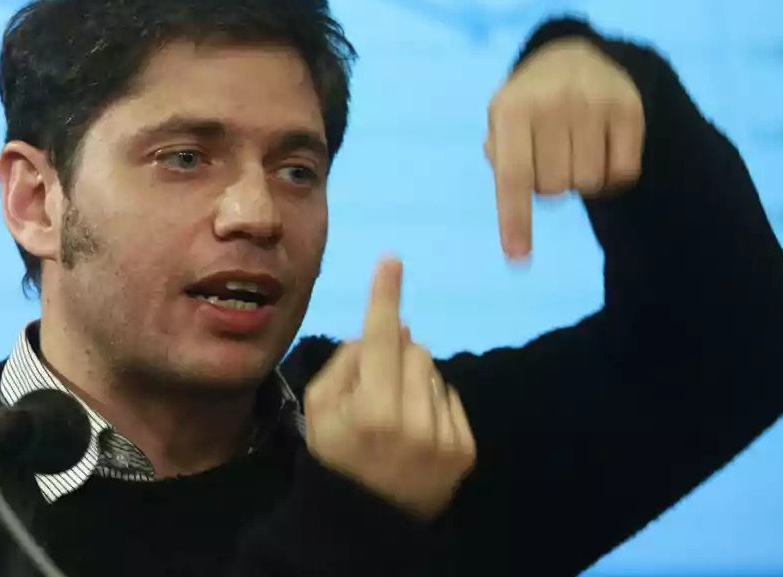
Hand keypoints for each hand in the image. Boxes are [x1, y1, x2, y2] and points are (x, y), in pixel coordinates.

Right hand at [303, 258, 476, 520]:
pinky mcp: (465, 450)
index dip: (385, 296)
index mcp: (370, 409)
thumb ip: (346, 363)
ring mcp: (443, 436)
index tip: (392, 259)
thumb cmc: (336, 457)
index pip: (381, 337)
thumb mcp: (318, 408)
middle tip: (376, 384)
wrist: (370, 522)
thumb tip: (385, 329)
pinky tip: (415, 430)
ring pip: (433, 370)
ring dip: (414, 378)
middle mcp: (412, 420)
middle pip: (412, 349)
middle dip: (394, 354)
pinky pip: (450, 396)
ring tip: (395, 413)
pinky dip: (432, 403)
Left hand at [485, 37, 643, 259]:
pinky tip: (599, 150)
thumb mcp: (500, 121)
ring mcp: (595, 103)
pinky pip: (623, 173)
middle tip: (547, 155)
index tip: (518, 258)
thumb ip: (500, 158)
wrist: (574, 56)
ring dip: (579, 180)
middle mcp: (554, 103)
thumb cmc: (528, 104)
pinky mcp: (630, 109)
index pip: (514, 177)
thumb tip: (515, 205)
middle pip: (555, 188)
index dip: (516, 220)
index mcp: (513, 109)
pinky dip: (610, 176)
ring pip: (590, 184)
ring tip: (572, 149)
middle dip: (548, 185)